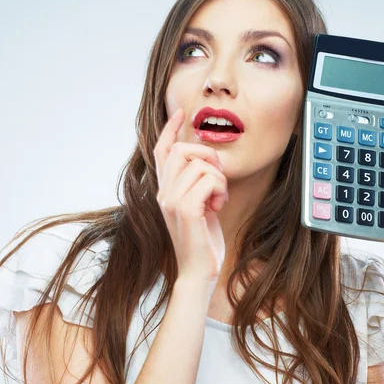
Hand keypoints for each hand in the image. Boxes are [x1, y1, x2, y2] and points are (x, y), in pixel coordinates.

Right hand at [153, 108, 227, 284]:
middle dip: (209, 158)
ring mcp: (171, 200)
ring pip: (201, 164)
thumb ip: (195, 184)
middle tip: (218, 180)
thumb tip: (206, 159)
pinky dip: (221, 191)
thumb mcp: (198, 206)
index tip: (180, 113)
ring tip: (217, 200)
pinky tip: (218, 207)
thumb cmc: (202, 240)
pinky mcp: (185, 209)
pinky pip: (210, 179)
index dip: (170, 129)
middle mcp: (163, 192)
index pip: (162, 151)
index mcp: (164, 190)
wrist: (199, 271)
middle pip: (184, 150)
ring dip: (219, 180)